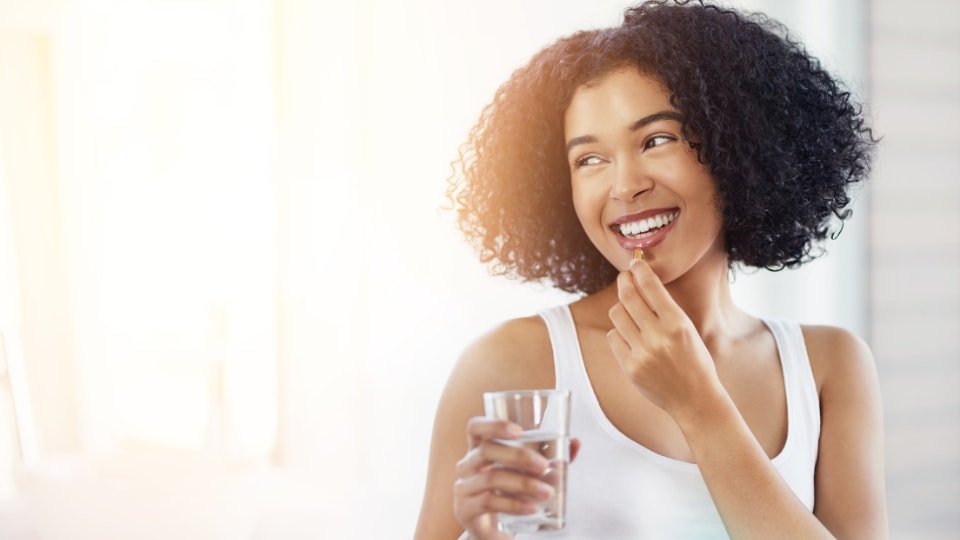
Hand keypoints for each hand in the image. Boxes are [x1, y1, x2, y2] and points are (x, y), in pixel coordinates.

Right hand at [453, 417, 579, 538]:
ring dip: (523, 484)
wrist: (494, 532)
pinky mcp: (465, 510)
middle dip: (518, 456)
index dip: (493, 424)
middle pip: (486, 450)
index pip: (475, 427)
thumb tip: (575, 442)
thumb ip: (551, 458)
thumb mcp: (530, 474)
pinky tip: (532, 508)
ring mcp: (463, 487)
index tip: (519, 430)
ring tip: (547, 492)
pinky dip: (514, 504)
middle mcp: (467, 465)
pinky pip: (488, 502)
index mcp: (480, 449)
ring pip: (491, 478)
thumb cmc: (510, 495)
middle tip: (544, 465)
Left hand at [606, 258, 721, 418]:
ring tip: (629, 310)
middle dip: (624, 281)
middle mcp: (658, 336)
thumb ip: (665, 309)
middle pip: (628, 296)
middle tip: (625, 278)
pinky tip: (629, 335)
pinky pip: (613, 337)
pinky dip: (619, 332)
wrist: (695, 398)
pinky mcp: (630, 367)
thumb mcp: (688, 329)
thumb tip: (640, 281)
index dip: (639, 270)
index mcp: (678, 323)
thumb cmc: (693, 360)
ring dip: (621, 307)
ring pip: (616, 314)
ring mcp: (642, 352)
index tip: (634, 264)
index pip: (651, 286)